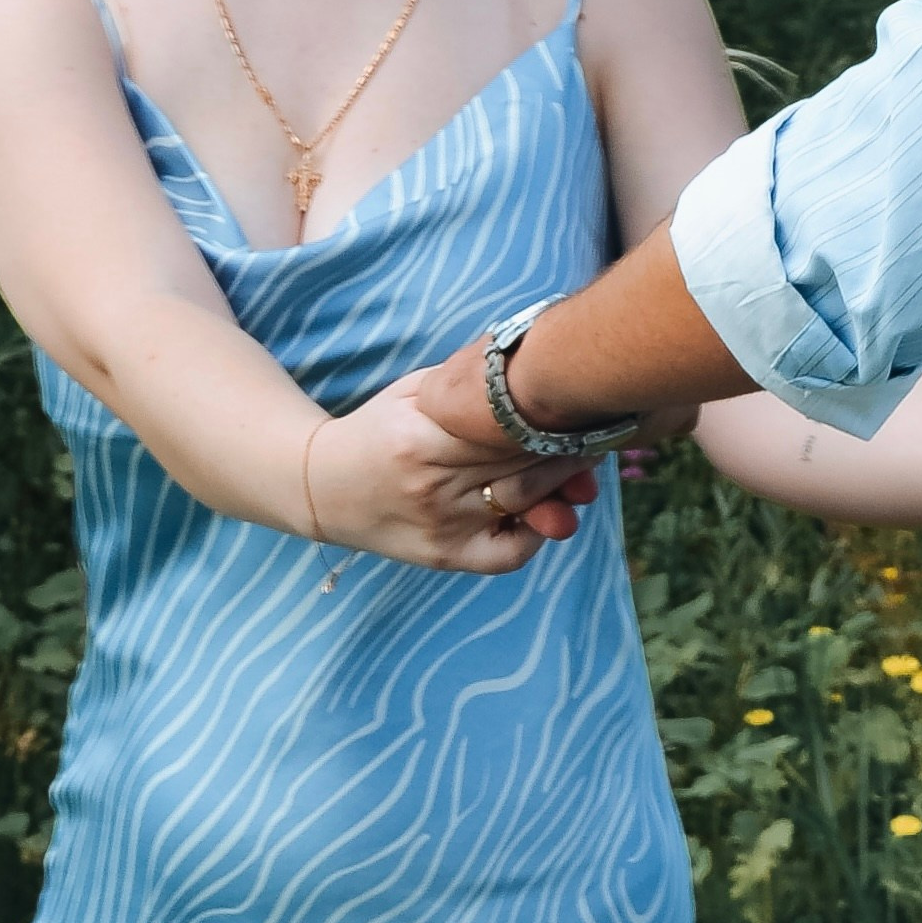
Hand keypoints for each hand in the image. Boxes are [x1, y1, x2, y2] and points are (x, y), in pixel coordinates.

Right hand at [304, 373, 599, 570]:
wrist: (322, 488)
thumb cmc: (379, 429)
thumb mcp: (414, 391)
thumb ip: (470, 383)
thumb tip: (535, 365)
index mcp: (423, 437)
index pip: (508, 426)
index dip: (554, 415)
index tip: (583, 402)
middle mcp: (433, 486)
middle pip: (524, 464)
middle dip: (569, 446)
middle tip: (599, 429)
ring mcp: (440, 527)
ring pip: (525, 503)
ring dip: (564, 483)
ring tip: (584, 464)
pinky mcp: (444, 558)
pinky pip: (508, 554)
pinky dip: (538, 533)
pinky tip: (548, 510)